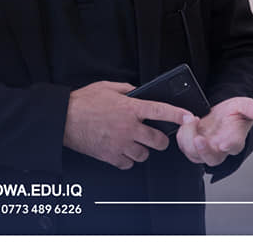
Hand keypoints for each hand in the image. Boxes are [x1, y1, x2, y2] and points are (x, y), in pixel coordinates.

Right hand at [63, 81, 197, 169]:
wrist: (63, 119)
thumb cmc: (82, 102)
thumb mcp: (107, 87)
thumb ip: (126, 89)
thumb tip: (137, 92)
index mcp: (130, 108)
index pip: (161, 111)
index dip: (178, 115)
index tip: (189, 117)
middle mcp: (129, 127)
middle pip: (158, 141)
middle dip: (160, 140)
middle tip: (155, 137)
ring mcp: (120, 144)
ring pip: (144, 155)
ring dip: (142, 150)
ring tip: (135, 144)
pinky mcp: (110, 156)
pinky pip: (128, 164)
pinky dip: (127, 160)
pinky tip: (122, 152)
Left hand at [176, 97, 252, 166]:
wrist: (220, 114)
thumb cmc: (233, 113)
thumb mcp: (243, 105)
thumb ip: (252, 108)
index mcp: (235, 139)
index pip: (235, 146)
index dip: (230, 145)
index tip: (224, 143)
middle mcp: (220, 149)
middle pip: (212, 158)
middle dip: (204, 151)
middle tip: (199, 139)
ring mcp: (205, 149)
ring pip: (194, 154)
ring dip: (189, 139)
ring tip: (191, 119)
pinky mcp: (192, 145)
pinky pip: (183, 146)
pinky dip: (182, 135)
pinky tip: (187, 121)